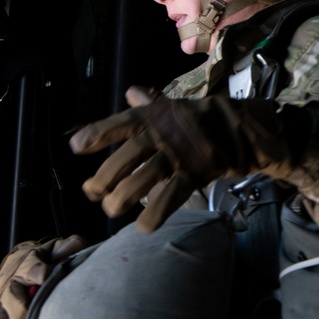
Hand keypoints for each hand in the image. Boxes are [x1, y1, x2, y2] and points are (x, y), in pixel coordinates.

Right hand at [0, 235, 87, 318]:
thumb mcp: (61, 249)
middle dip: (15, 303)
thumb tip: (72, 246)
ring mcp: (4, 301)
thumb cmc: (50, 259)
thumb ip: (68, 247)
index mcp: (27, 261)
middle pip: (10, 292)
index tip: (43, 276)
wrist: (32, 262)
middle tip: (22, 316)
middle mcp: (11, 281)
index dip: (35, 270)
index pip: (30, 264)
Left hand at [68, 90, 301, 231]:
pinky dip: (157, 212)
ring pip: (146, 175)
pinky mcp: (195, 173)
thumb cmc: (199, 120)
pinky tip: (144, 226)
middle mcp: (163, 134)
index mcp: (154, 117)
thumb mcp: (173, 107)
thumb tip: (131, 92)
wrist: (241, 128)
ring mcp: (179, 154)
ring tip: (110, 210)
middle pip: (129, 154)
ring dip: (125, 195)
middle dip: (106, 175)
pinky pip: (172, 195)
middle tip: (90, 192)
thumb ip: (148, 104)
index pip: (121, 123)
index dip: (98, 134)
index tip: (76, 147)